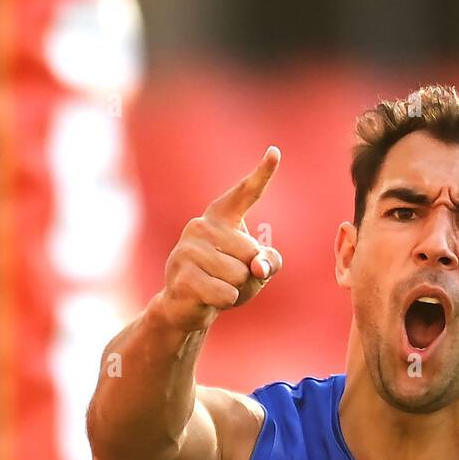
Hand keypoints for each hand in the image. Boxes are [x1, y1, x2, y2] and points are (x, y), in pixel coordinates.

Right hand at [155, 146, 282, 332]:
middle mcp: (201, 225)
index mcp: (221, 218)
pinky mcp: (182, 274)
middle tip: (228, 280)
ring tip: (217, 288)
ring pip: (239, 274)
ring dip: (236, 290)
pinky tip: (209, 298)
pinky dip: (226, 301)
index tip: (276, 152)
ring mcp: (188, 248)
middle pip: (250, 253)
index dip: (262, 174)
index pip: (245, 194)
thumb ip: (270, 262)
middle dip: (248, 276)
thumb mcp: (255, 270)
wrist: (185, 307)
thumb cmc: (224, 282)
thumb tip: (258, 266)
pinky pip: (225, 292)